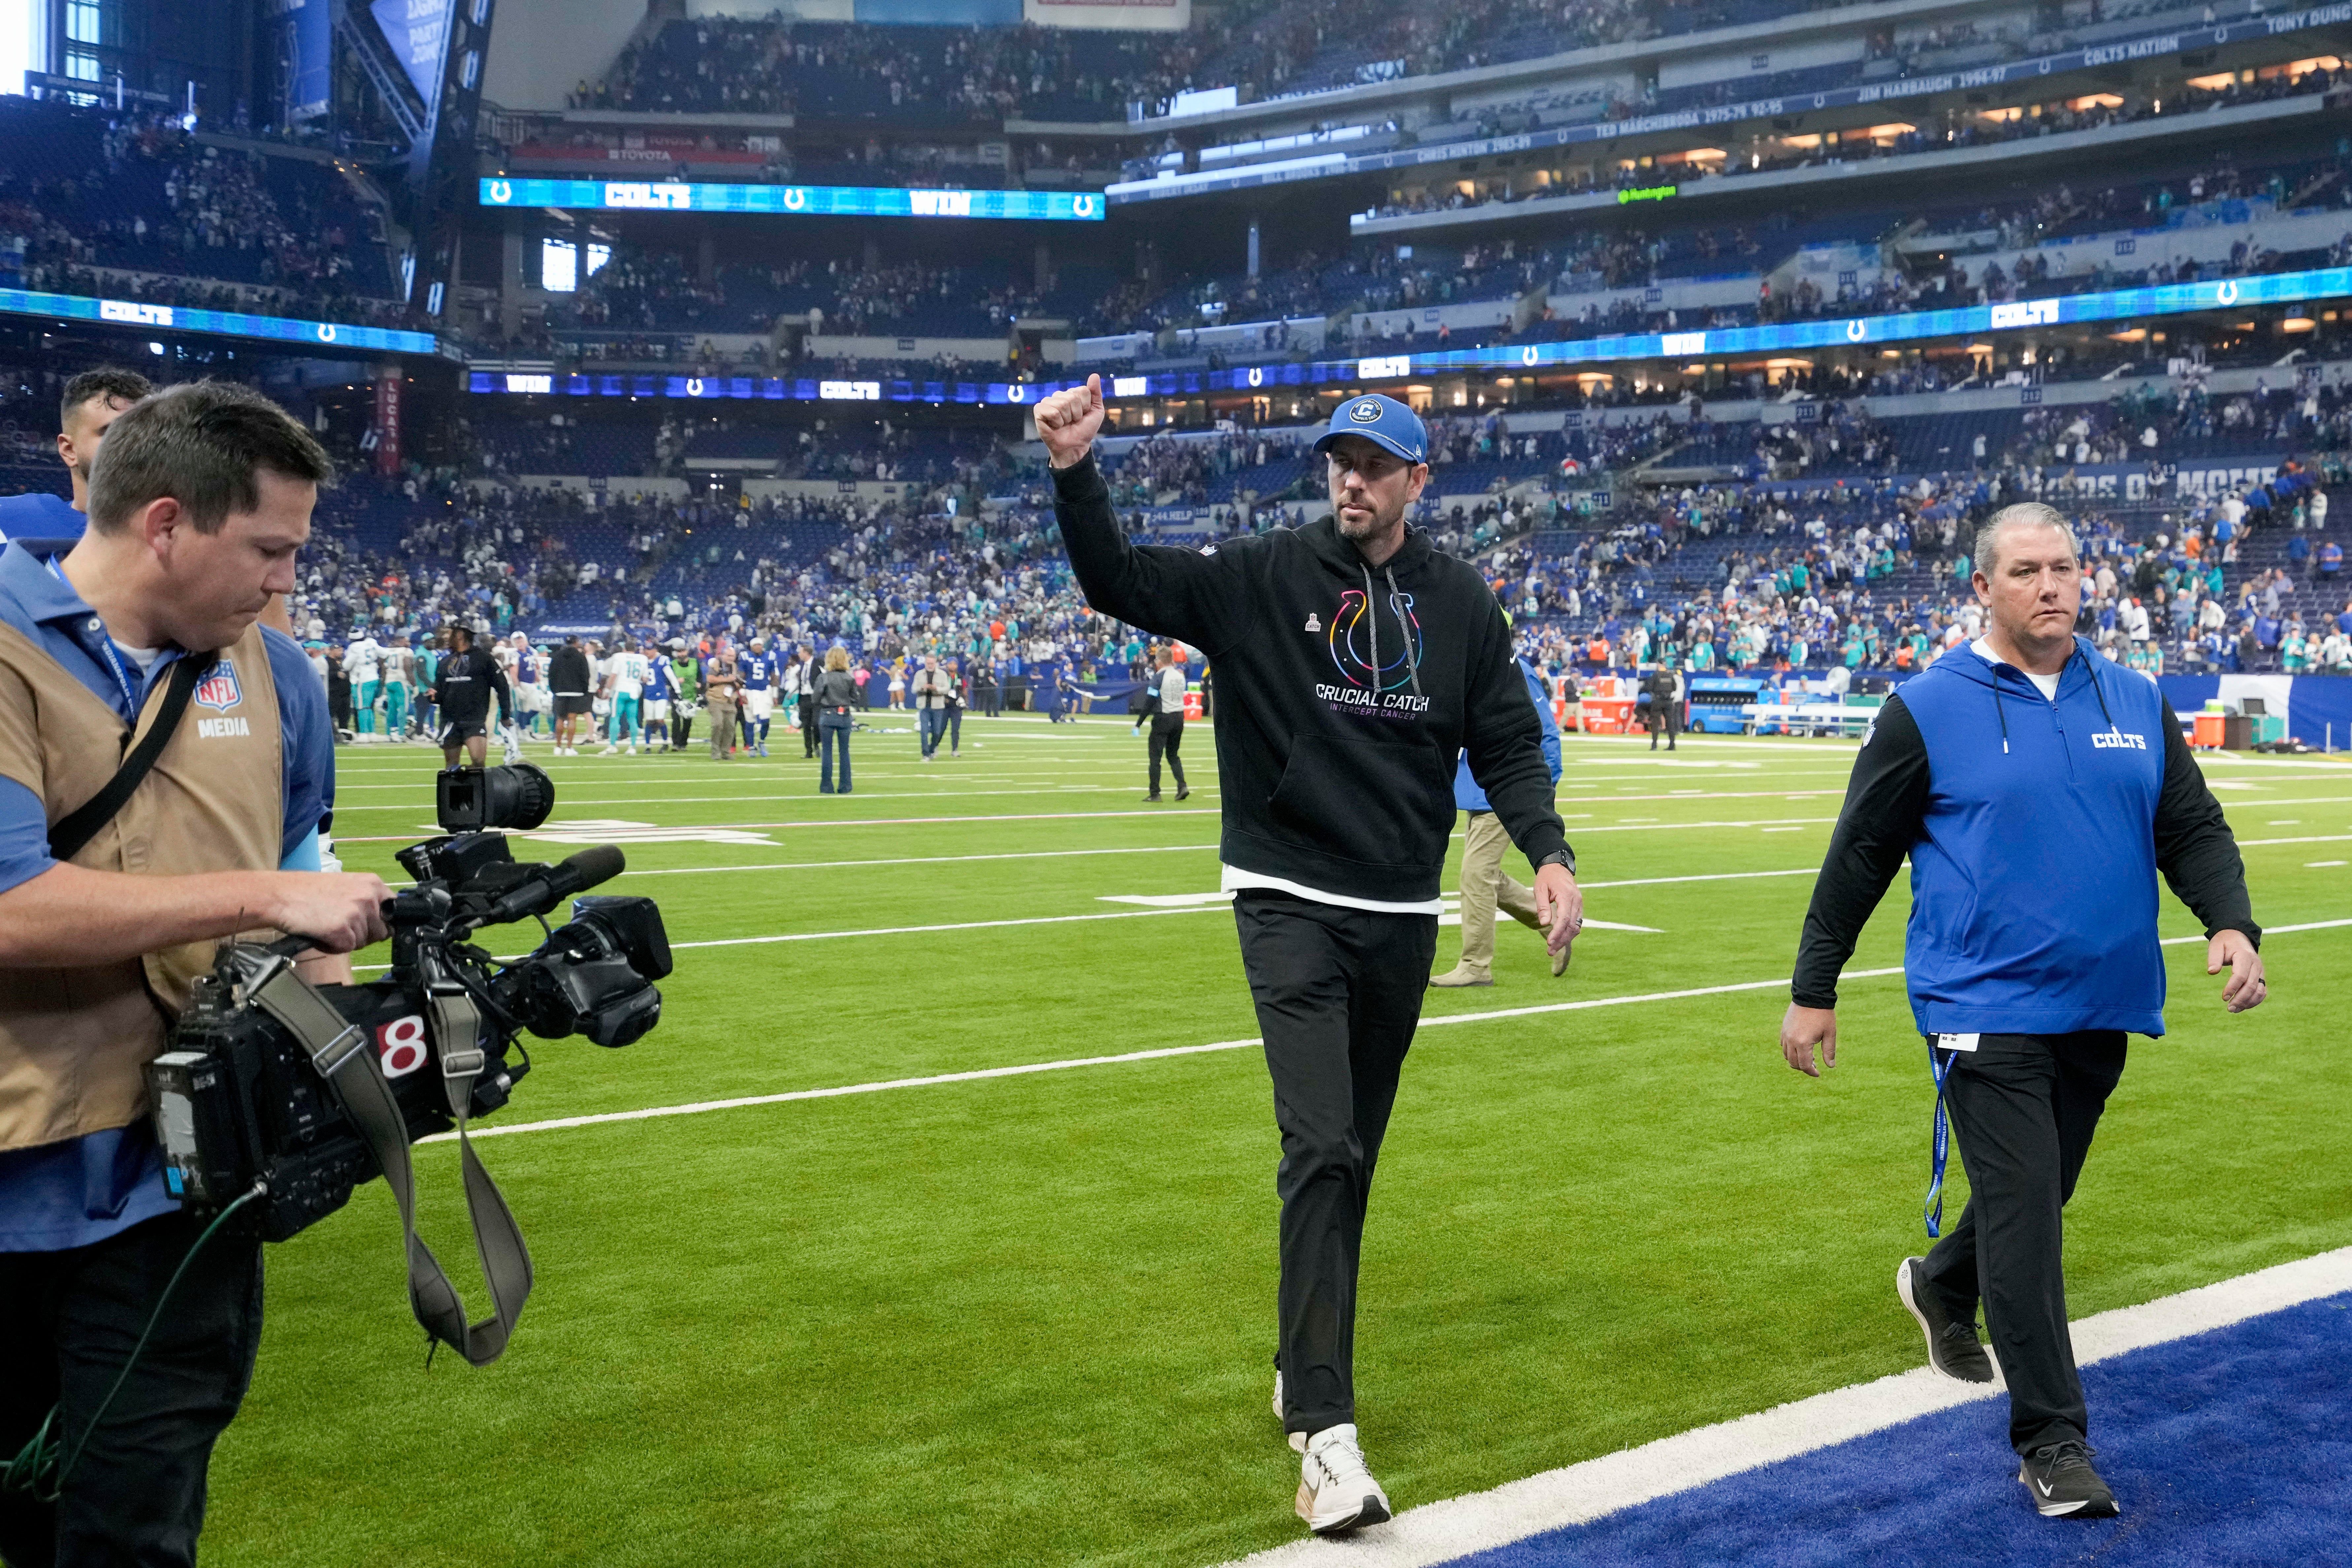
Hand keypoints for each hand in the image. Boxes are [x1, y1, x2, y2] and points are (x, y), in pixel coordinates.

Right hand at [270, 871, 391, 954]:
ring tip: (326, 925)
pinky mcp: (341, 930)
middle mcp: (368, 897)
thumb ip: (367, 900)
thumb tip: (386, 922)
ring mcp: (356, 914)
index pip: (394, 912)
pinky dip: (332, 947)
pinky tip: (320, 934)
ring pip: (363, 941)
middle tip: (338, 924)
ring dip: (345, 940)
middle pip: (381, 931)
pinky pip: (346, 949)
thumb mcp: (345, 887)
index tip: (370, 925)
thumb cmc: (307, 892)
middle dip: (362, 934)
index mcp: (372, 884)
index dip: (380, 923)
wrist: (278, 895)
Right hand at [1035, 374, 1106, 469]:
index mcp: (1072, 394)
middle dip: (1077, 413)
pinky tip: (1055, 425)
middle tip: (1073, 421)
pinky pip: (1051, 411)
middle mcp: (1059, 396)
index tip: (1083, 415)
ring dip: (1067, 418)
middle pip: (1072, 397)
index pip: (1082, 390)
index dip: (1086, 406)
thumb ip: (1095, 393)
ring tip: (1064, 424)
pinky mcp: (1039, 411)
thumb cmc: (1084, 430)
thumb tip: (1094, 375)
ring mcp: (1048, 402)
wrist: (1075, 446)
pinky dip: (1056, 422)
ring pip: (1062, 403)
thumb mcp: (1096, 411)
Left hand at [1534, 864, 1580, 959]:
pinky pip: (1576, 923)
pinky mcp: (1578, 907)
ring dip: (1565, 939)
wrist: (1558, 867)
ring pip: (1576, 927)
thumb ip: (1542, 906)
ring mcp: (1579, 904)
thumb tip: (1544, 924)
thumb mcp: (1540, 889)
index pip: (1564, 919)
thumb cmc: (1546, 877)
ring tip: (1553, 949)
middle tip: (1549, 951)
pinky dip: (1569, 933)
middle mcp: (1576, 901)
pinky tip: (1560, 939)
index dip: (1557, 932)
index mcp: (1566, 896)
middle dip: (1561, 940)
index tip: (1549, 943)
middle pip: (1571, 926)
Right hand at [1781, 1003, 1836, 1076]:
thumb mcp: (1830, 1033)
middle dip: (1804, 1067)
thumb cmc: (1823, 1014)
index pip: (1804, 1065)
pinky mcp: (1783, 1029)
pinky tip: (1800, 1047)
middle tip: (1814, 1065)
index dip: (1811, 1072)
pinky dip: (1790, 1051)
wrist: (1810, 995)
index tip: (1818, 1073)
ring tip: (1807, 1057)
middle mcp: (1791, 1041)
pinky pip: (1783, 1045)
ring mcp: (1785, 1035)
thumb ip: (1829, 1051)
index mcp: (1803, 1043)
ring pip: (1787, 1055)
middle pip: (1794, 1062)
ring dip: (1796, 1060)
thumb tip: (1830, 1066)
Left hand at [2209, 929, 2264, 1011]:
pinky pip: (2262, 991)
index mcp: (2244, 956)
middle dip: (2240, 999)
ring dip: (2248, 1002)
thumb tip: (2211, 972)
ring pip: (2259, 990)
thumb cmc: (2224, 942)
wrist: (2238, 937)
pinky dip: (2255, 1000)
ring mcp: (2260, 971)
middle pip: (2251, 985)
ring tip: (2234, 1010)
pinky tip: (2243, 1006)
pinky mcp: (2261, 976)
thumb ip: (2214, 958)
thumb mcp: (2216, 945)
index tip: (2223, 997)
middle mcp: (2256, 964)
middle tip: (2229, 1008)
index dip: (2232, 988)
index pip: (2241, 975)